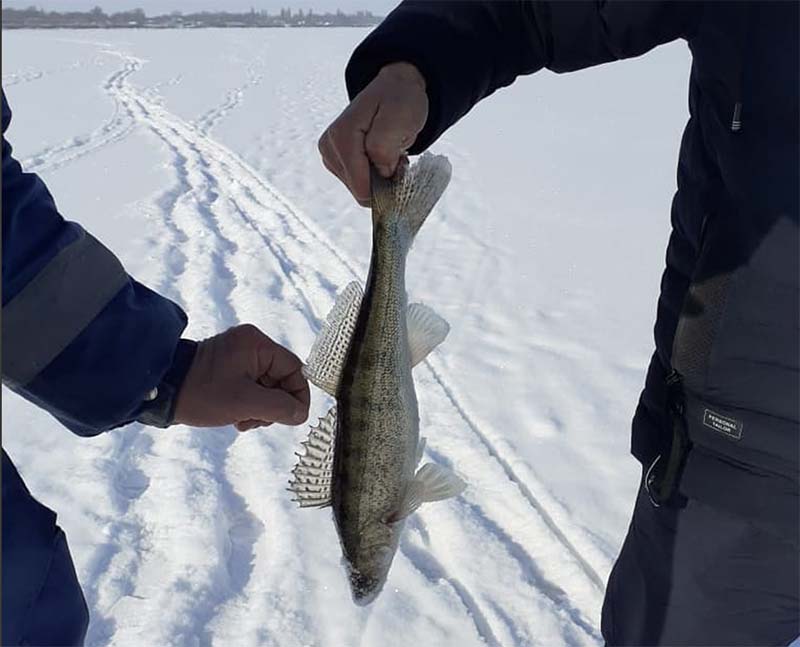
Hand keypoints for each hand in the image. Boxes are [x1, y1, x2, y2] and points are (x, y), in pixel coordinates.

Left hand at [174, 324, 309, 430]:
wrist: (160, 390)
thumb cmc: (202, 393)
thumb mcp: (244, 403)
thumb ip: (279, 407)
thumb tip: (301, 414)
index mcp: (257, 344)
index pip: (294, 369)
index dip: (298, 396)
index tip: (291, 418)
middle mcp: (252, 344)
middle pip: (281, 379)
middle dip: (274, 405)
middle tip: (256, 421)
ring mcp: (240, 355)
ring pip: (268, 386)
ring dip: (261, 408)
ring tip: (243, 420)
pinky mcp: (230, 366)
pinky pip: (253, 386)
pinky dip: (250, 404)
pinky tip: (237, 416)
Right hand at [319, 62, 427, 205]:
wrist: (396, 87)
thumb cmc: (399, 99)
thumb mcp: (399, 119)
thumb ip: (383, 149)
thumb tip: (379, 174)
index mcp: (342, 136)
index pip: (360, 185)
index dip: (384, 184)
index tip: (400, 166)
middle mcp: (330, 146)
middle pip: (358, 189)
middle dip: (381, 180)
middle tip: (397, 156)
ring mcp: (331, 153)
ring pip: (359, 187)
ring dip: (379, 177)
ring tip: (390, 152)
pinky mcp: (336, 159)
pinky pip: (358, 181)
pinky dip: (374, 174)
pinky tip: (382, 156)